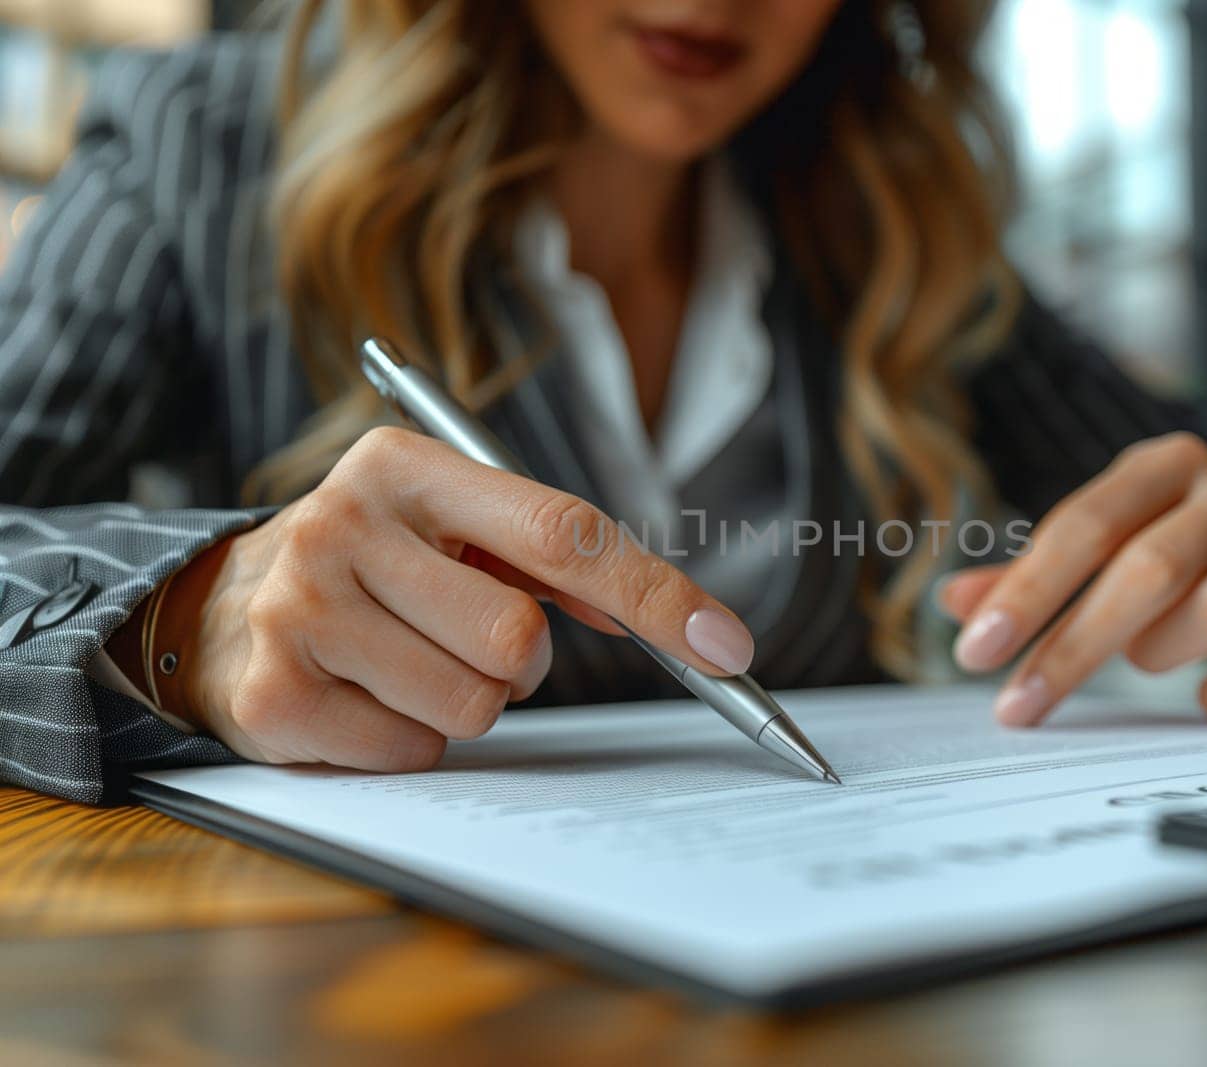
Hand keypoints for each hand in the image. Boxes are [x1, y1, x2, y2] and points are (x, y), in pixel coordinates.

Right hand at [156, 427, 754, 769]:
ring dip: (466, 701)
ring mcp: (299, 609)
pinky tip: (365, 697)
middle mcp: (344, 523)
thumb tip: (680, 623)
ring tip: (408, 661)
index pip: (563, 531)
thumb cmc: (380, 564)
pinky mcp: (275, 695)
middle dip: (520, 661)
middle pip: (519, 639)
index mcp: (407, 466)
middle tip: (467, 636)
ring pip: (475, 706)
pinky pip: (416, 751)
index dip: (654, 594)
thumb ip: (556, 557)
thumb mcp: (454, 527)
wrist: (219, 607)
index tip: (726, 648)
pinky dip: (412, 739)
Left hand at [940, 432, 1206, 724]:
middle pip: (1148, 569)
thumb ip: (1030, 576)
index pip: (1084, 524)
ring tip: (1147, 657)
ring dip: (1161, 653)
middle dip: (1073, 647)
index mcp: (1166, 465)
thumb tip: (955, 604)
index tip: (976, 653)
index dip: (1026, 592)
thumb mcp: (1104, 549)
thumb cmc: (1178, 557)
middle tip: (1018, 706)